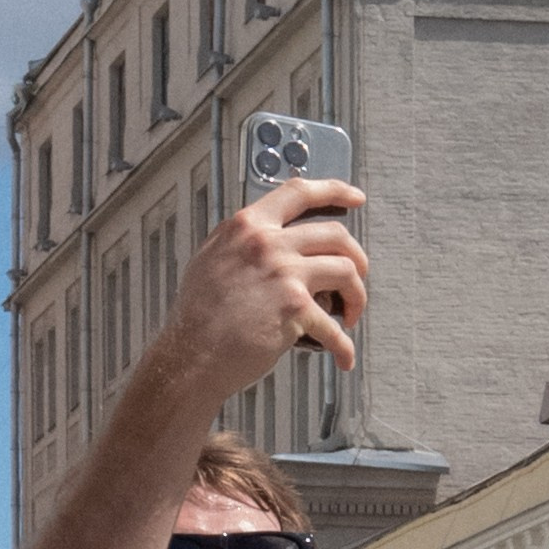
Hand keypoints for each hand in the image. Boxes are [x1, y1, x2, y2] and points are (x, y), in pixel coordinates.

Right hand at [170, 177, 368, 393]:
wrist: (190, 354)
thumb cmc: (199, 316)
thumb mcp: (212, 257)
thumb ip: (243, 242)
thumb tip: (267, 240)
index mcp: (248, 225)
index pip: (299, 192)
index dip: (334, 191)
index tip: (355, 198)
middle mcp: (268, 243)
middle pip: (335, 234)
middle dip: (356, 258)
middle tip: (356, 277)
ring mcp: (283, 273)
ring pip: (346, 271)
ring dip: (357, 297)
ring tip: (350, 315)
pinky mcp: (294, 309)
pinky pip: (335, 327)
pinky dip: (344, 347)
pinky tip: (344, 356)